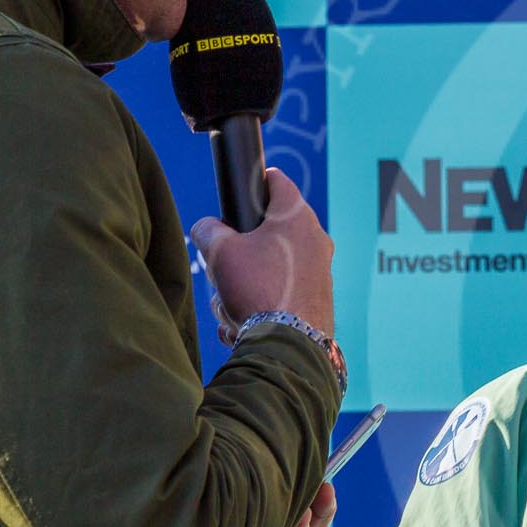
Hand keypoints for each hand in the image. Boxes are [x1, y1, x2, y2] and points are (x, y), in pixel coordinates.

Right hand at [191, 168, 334, 337]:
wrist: (290, 346)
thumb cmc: (258, 291)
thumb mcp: (219, 251)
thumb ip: (207, 229)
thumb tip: (208, 229)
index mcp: (296, 217)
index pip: (275, 180)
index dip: (253, 181)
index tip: (238, 192)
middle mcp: (314, 240)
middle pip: (265, 232)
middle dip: (237, 253)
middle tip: (224, 270)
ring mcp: (319, 271)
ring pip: (266, 269)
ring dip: (242, 288)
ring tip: (232, 307)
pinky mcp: (316, 299)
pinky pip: (277, 295)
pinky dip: (257, 308)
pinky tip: (243, 326)